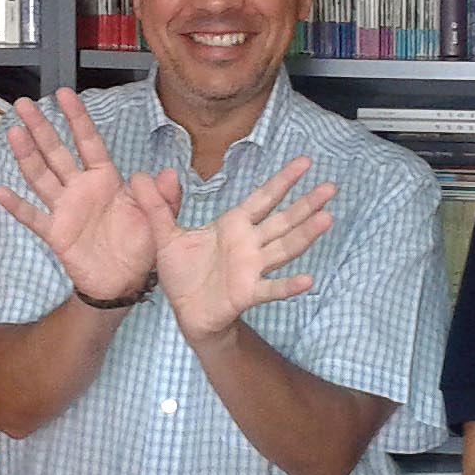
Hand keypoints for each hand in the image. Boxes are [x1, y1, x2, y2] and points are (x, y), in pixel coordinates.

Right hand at [0, 89, 178, 301]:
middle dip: (41, 128)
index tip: (64, 95)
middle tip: (25, 104)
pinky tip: (1, 191)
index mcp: (106, 180)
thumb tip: (168, 173)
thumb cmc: (141, 247)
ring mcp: (66, 209)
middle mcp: (81, 189)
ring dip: (27, 155)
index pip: (89, 141)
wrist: (126, 282)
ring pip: (41, 176)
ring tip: (14, 133)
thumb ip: (165, 196)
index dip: (77, 118)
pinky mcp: (56, 233)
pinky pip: (33, 217)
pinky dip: (17, 206)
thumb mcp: (160, 218)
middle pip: (57, 152)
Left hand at [129, 156, 335, 343]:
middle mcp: (249, 244)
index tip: (305, 162)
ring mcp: (252, 268)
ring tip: (327, 219)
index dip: (284, 180)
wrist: (185, 312)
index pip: (264, 198)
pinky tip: (308, 280)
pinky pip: (271, 288)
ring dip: (305, 235)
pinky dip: (288, 286)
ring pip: (284, 248)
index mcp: (234, 225)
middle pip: (284, 220)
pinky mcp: (247, 293)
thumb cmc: (182, 273)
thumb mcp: (164, 236)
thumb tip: (142, 175)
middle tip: (332, 187)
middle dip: (307, 204)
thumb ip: (157, 207)